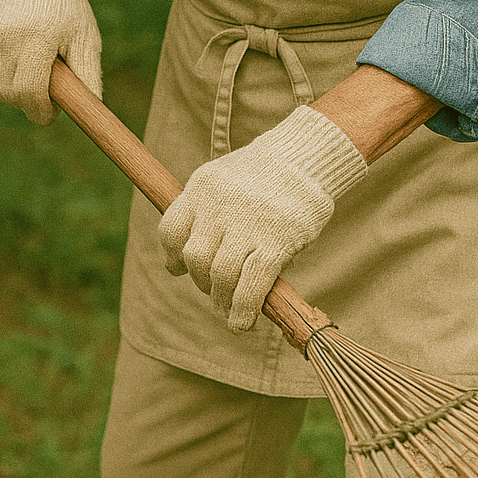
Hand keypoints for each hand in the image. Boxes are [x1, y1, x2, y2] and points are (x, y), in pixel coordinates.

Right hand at [0, 0, 101, 123]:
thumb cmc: (66, 9)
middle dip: (28, 102)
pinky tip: (13, 61)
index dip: (40, 111)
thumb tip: (92, 108)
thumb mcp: (85, 37)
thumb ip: (89, 74)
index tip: (50, 113)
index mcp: (37, 37)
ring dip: (12, 91)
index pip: (29, 91)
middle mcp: (5, 36)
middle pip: (10, 94)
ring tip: (31, 72)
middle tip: (44, 94)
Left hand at [157, 105, 366, 331]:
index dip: (173, 256)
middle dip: (201, 281)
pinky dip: (242, 309)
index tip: (178, 269)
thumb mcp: (226, 179)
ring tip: (228, 309)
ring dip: (221, 300)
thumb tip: (189, 260)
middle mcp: (219, 205)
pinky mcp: (276, 240)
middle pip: (195, 258)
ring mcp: (248, 223)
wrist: (306, 156)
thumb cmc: (266, 173)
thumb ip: (208, 212)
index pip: (171, 230)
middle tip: (214, 290)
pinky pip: (251, 284)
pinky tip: (242, 322)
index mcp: (202, 187)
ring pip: (220, 275)